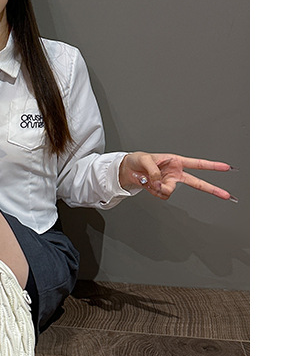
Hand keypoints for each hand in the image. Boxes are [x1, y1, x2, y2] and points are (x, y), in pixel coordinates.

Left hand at [119, 152, 237, 201]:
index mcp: (176, 161)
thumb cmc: (138, 160)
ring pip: (171, 191)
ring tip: (148, 178)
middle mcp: (176, 174)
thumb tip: (160, 183)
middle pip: (198, 183)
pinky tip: (148, 184)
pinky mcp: (161, 190)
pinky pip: (161, 195)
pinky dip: (153, 191)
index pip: (198, 164)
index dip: (213, 166)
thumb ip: (155, 171)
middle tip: (227, 195)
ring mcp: (169, 183)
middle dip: (213, 189)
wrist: (128, 170)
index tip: (227, 167)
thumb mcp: (145, 160)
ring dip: (158, 187)